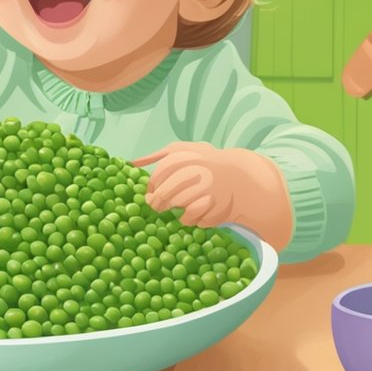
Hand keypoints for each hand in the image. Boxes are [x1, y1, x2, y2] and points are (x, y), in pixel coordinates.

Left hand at [132, 142, 293, 250]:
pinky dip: (189, 219)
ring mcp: (206, 190)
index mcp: (185, 157)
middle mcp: (195, 171)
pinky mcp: (214, 206)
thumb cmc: (205, 164)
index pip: (157, 177)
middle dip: (159, 203)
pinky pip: (191, 218)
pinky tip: (194, 212)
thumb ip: (158, 156)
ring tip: (182, 206)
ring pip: (177, 208)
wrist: (241, 178)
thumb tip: (131, 164)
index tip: (153, 192)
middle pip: (164, 195)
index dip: (153, 188)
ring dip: (175, 211)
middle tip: (160, 205)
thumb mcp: (183, 151)